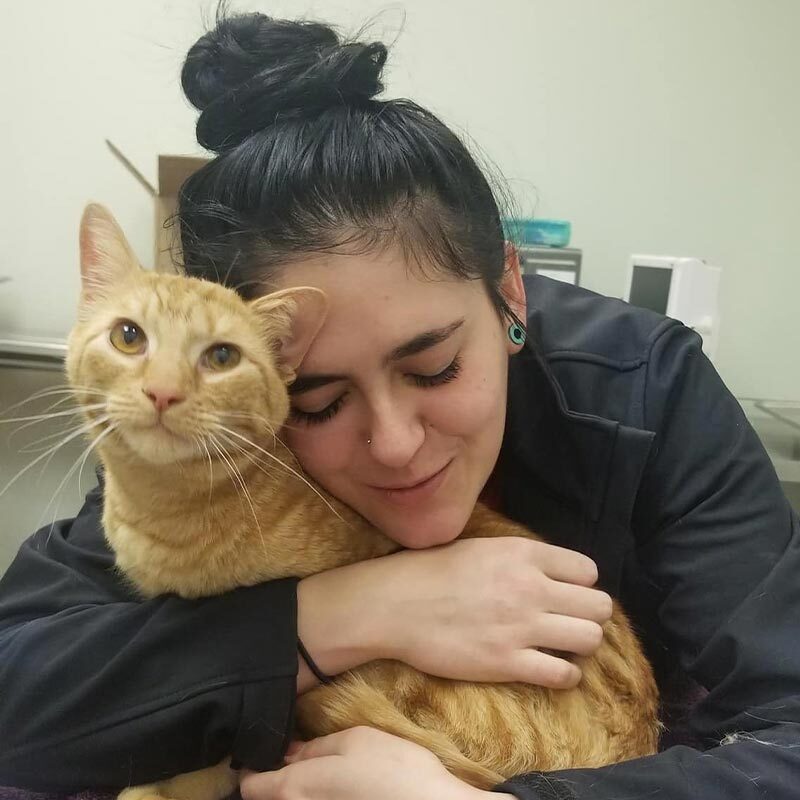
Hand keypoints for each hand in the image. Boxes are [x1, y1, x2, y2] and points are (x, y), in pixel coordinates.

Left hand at [239, 727, 507, 799]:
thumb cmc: (393, 769)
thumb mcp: (353, 740)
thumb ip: (314, 747)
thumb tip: (287, 753)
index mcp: (295, 789)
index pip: (249, 785)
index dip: (250, 763)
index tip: (262, 747)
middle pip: (271, 797)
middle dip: (275, 777)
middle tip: (292, 753)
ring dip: (299, 788)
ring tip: (320, 770)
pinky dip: (319, 795)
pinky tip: (341, 786)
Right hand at [299, 536, 611, 690]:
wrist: (394, 604)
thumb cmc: (433, 571)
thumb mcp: (482, 546)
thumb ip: (522, 556)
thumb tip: (556, 570)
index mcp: (523, 554)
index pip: (588, 570)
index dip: (582, 584)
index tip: (567, 594)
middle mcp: (530, 587)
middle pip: (600, 606)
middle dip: (591, 615)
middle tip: (570, 621)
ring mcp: (521, 627)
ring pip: (590, 639)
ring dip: (582, 644)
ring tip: (563, 645)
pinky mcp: (507, 663)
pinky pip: (564, 675)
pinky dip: (566, 675)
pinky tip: (551, 668)